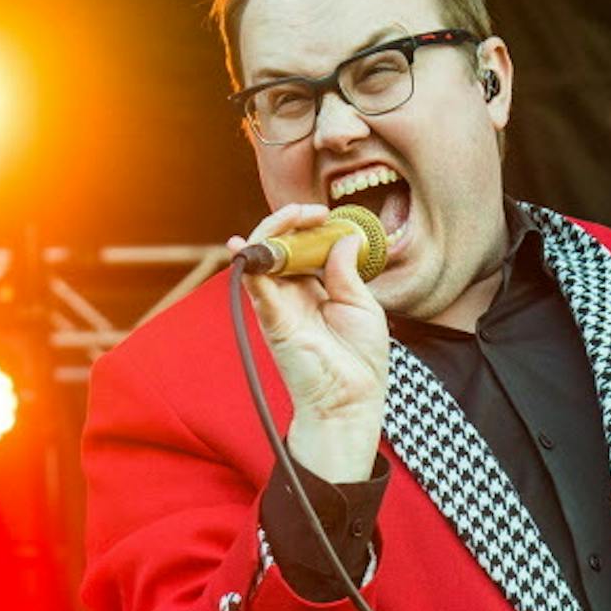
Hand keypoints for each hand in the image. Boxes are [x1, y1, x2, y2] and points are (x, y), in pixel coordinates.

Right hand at [232, 203, 389, 483]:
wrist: (351, 399)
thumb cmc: (359, 359)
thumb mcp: (361, 304)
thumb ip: (346, 270)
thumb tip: (344, 235)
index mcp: (315, 290)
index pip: (303, 247)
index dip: (311, 225)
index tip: (328, 214)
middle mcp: (292, 294)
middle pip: (279, 246)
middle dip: (291, 220)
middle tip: (313, 211)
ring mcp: (278, 305)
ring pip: (262, 257)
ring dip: (273, 229)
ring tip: (295, 214)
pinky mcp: (271, 318)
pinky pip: (253, 283)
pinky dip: (250, 259)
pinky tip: (249, 242)